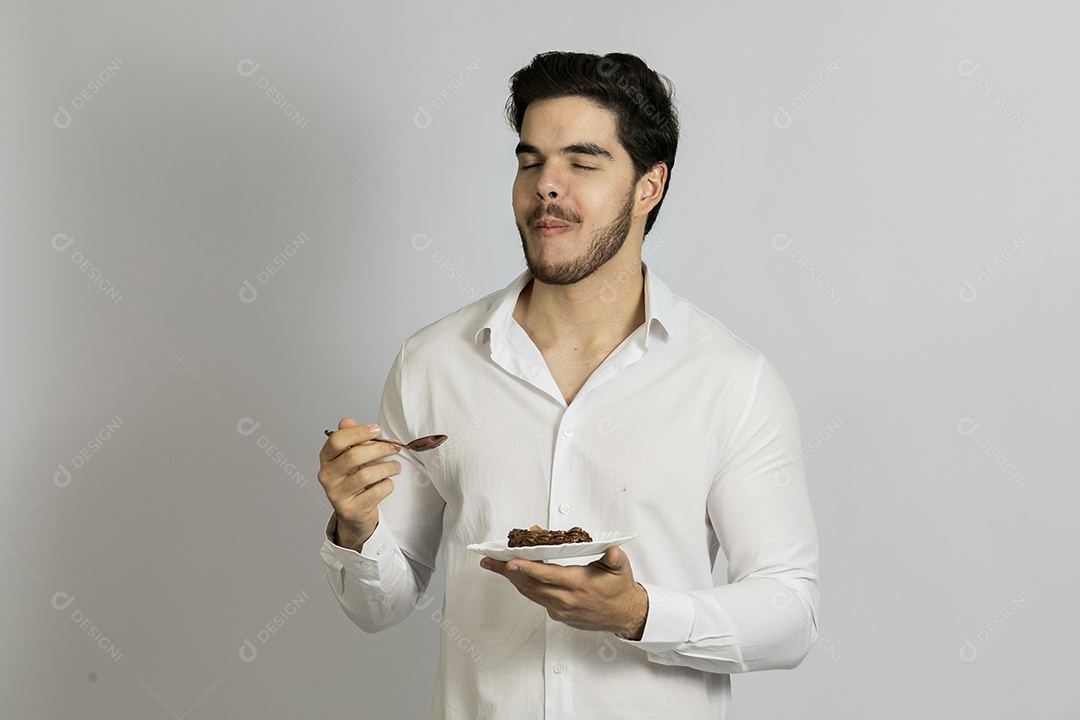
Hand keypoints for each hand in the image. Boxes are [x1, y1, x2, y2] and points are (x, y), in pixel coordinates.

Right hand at [317, 417, 400, 550]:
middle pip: (354, 456)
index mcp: (327, 459)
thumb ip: (353, 439)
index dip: (358, 432)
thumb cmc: (356, 480)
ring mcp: (337, 495)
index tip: (377, 429)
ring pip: (366, 475)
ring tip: (396, 466)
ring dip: (387, 467)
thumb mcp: (353, 458)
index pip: (336, 440)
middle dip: (379, 449)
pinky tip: (387, 483)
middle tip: (394, 447)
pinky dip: (387, 485)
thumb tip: (347, 420)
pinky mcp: (350, 510)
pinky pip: (376, 492)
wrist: (355, 514)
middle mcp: (327, 476)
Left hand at [480, 546, 648, 638]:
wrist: (625, 615)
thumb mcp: (621, 569)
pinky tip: (517, 575)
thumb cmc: (620, 588)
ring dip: (511, 579)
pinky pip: (537, 598)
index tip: (508, 562)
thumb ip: (614, 558)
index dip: (526, 568)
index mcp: (578, 584)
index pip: (546, 575)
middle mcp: (565, 599)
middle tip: (488, 559)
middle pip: (529, 584)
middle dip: (506, 572)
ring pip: (530, 593)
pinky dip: (525, 585)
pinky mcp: (559, 614)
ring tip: (494, 565)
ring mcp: (560, 609)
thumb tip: (612, 550)